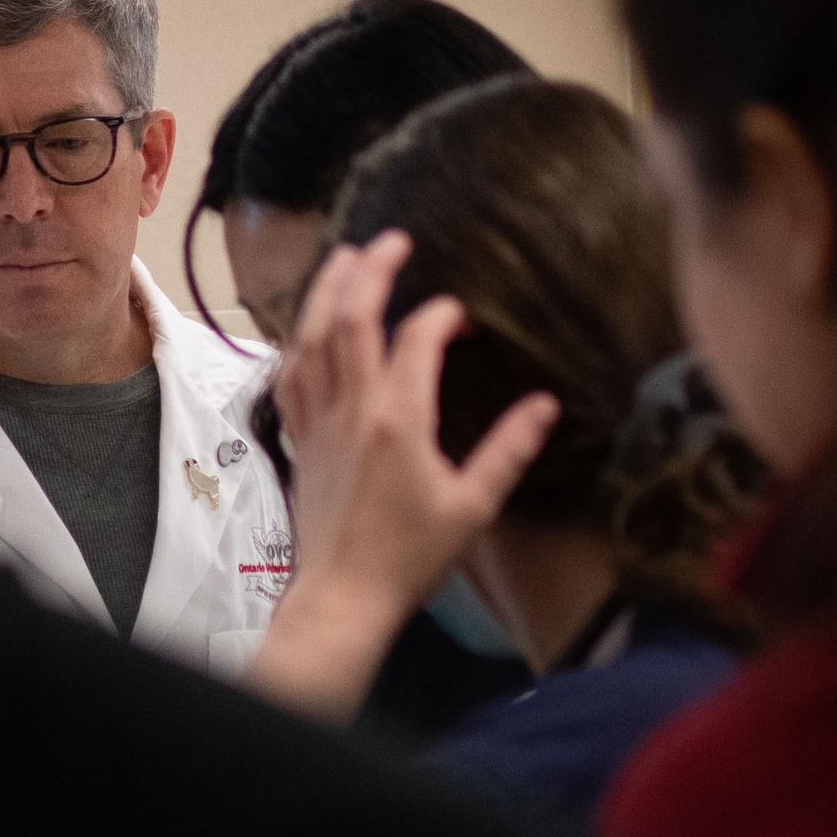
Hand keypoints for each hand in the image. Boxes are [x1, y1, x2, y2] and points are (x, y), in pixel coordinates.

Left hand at [241, 232, 554, 722]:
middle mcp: (351, 409)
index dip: (440, 315)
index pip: (416, 340)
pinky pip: (290, 376)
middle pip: (351, 319)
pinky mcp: (299, 439)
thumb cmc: (410, 557)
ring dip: (326, 292)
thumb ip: (508, 450)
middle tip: (392, 240)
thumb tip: (545, 404)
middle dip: (370, 271)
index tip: (462, 314)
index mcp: (398, 420)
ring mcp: (317, 421)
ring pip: (312, 338)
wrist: (342, 596)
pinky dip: (298, 341)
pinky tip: (307, 327)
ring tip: (343, 258)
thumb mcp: (473, 507)